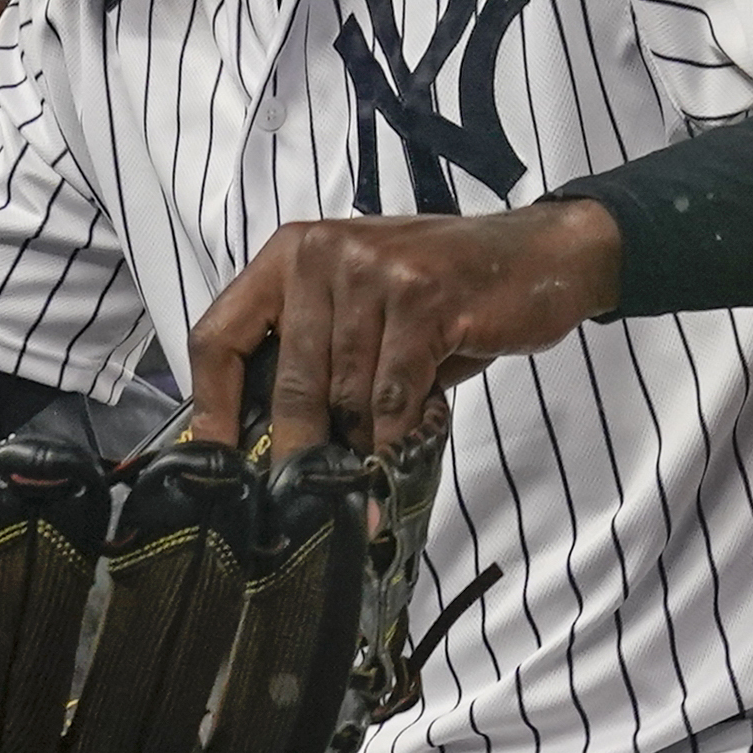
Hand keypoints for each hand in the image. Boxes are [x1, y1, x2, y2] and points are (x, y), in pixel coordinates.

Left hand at [187, 200, 622, 461]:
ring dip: (363, 441)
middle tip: (304, 498)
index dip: (210, 407)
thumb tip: (277, 445)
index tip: (210, 463)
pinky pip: (394, 395)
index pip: (220, 334)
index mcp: (291, 254)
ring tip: (379, 457)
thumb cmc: (445, 291)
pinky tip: (400, 454)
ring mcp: (373, 273)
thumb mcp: (365, 308)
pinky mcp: (424, 299)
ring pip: (347, 394)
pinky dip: (396, 437)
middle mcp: (322, 254)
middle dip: (299, 449)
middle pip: (289, 379)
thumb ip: (319, 355)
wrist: (542, 256)